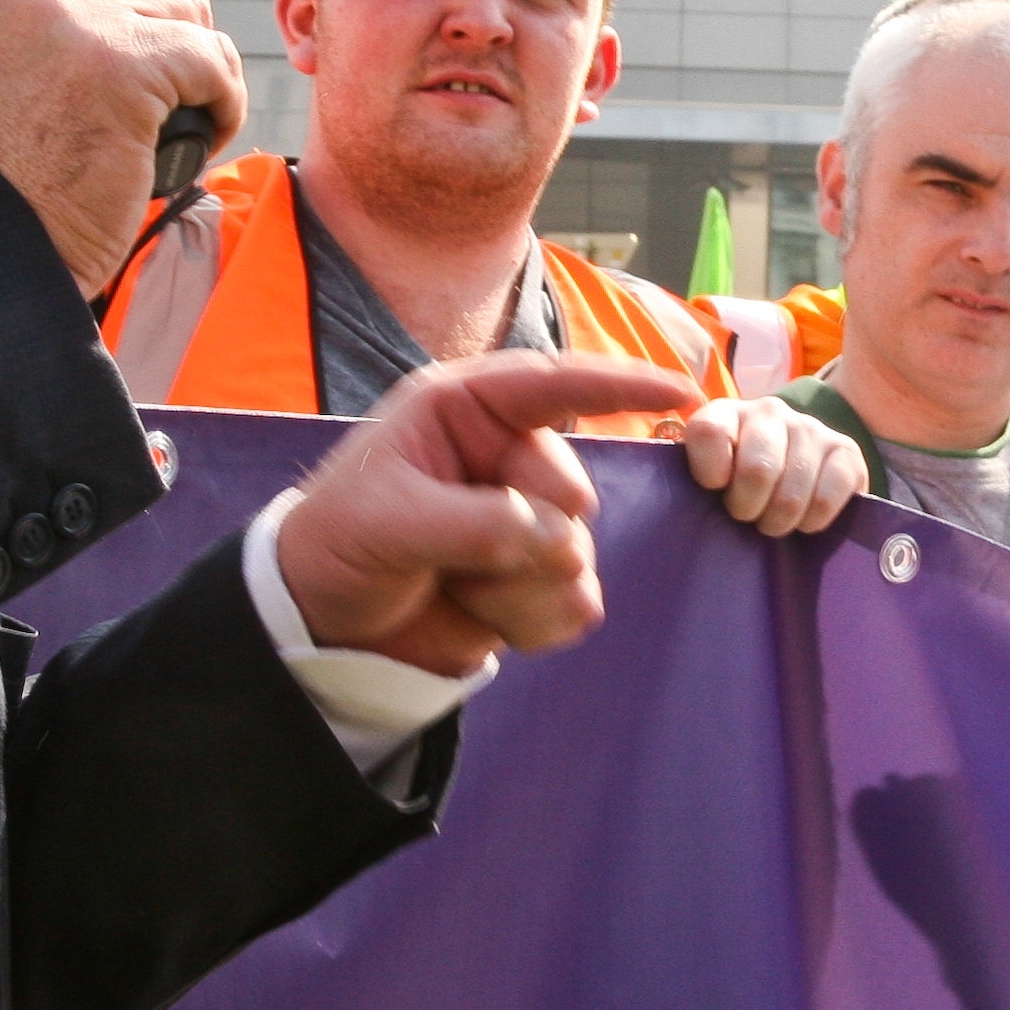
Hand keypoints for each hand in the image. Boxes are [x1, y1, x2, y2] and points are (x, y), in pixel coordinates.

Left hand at [278, 349, 698, 677]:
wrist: (324, 625)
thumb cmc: (338, 545)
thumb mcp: (388, 521)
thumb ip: (474, 522)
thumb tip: (557, 536)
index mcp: (464, 411)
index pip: (554, 385)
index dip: (621, 384)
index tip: (684, 392)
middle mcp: (503, 457)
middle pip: (573, 492)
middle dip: (524, 539)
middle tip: (456, 563)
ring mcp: (525, 521)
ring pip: (578, 556)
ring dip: (519, 587)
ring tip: (455, 587)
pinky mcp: (534, 582)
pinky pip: (576, 604)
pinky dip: (532, 621)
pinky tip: (481, 615)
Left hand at [682, 396, 868, 535]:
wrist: (791, 472)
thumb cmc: (736, 485)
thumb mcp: (707, 478)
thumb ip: (691, 482)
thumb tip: (682, 510)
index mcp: (724, 414)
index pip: (709, 433)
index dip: (709, 472)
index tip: (714, 490)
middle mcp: (768, 411)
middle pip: (758, 469)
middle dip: (748, 507)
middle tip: (746, 516)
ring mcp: (810, 427)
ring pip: (794, 489)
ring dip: (780, 520)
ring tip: (772, 522)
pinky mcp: (846, 450)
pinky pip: (830, 495)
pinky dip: (813, 519)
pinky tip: (804, 520)